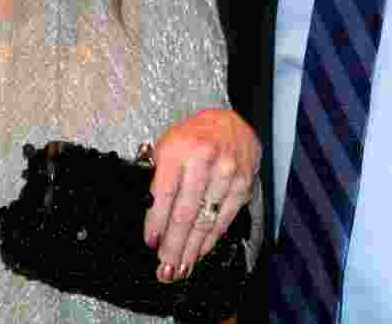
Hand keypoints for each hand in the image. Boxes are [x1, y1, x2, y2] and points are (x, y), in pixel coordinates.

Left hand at [143, 108, 259, 281]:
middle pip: (185, 212)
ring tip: (180, 268)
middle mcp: (204, 159)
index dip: (157, 222)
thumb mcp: (167, 145)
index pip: (165, 192)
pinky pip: (225, 218)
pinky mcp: (243, 184)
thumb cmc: (193, 137)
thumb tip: (148, 213)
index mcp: (179, 148)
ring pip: (206, 219)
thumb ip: (156, 175)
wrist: (229, 122)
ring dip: (192, 249)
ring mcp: (227, 172)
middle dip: (174, 245)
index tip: (151, 243)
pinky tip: (200, 251)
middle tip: (165, 268)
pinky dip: (211, 239)